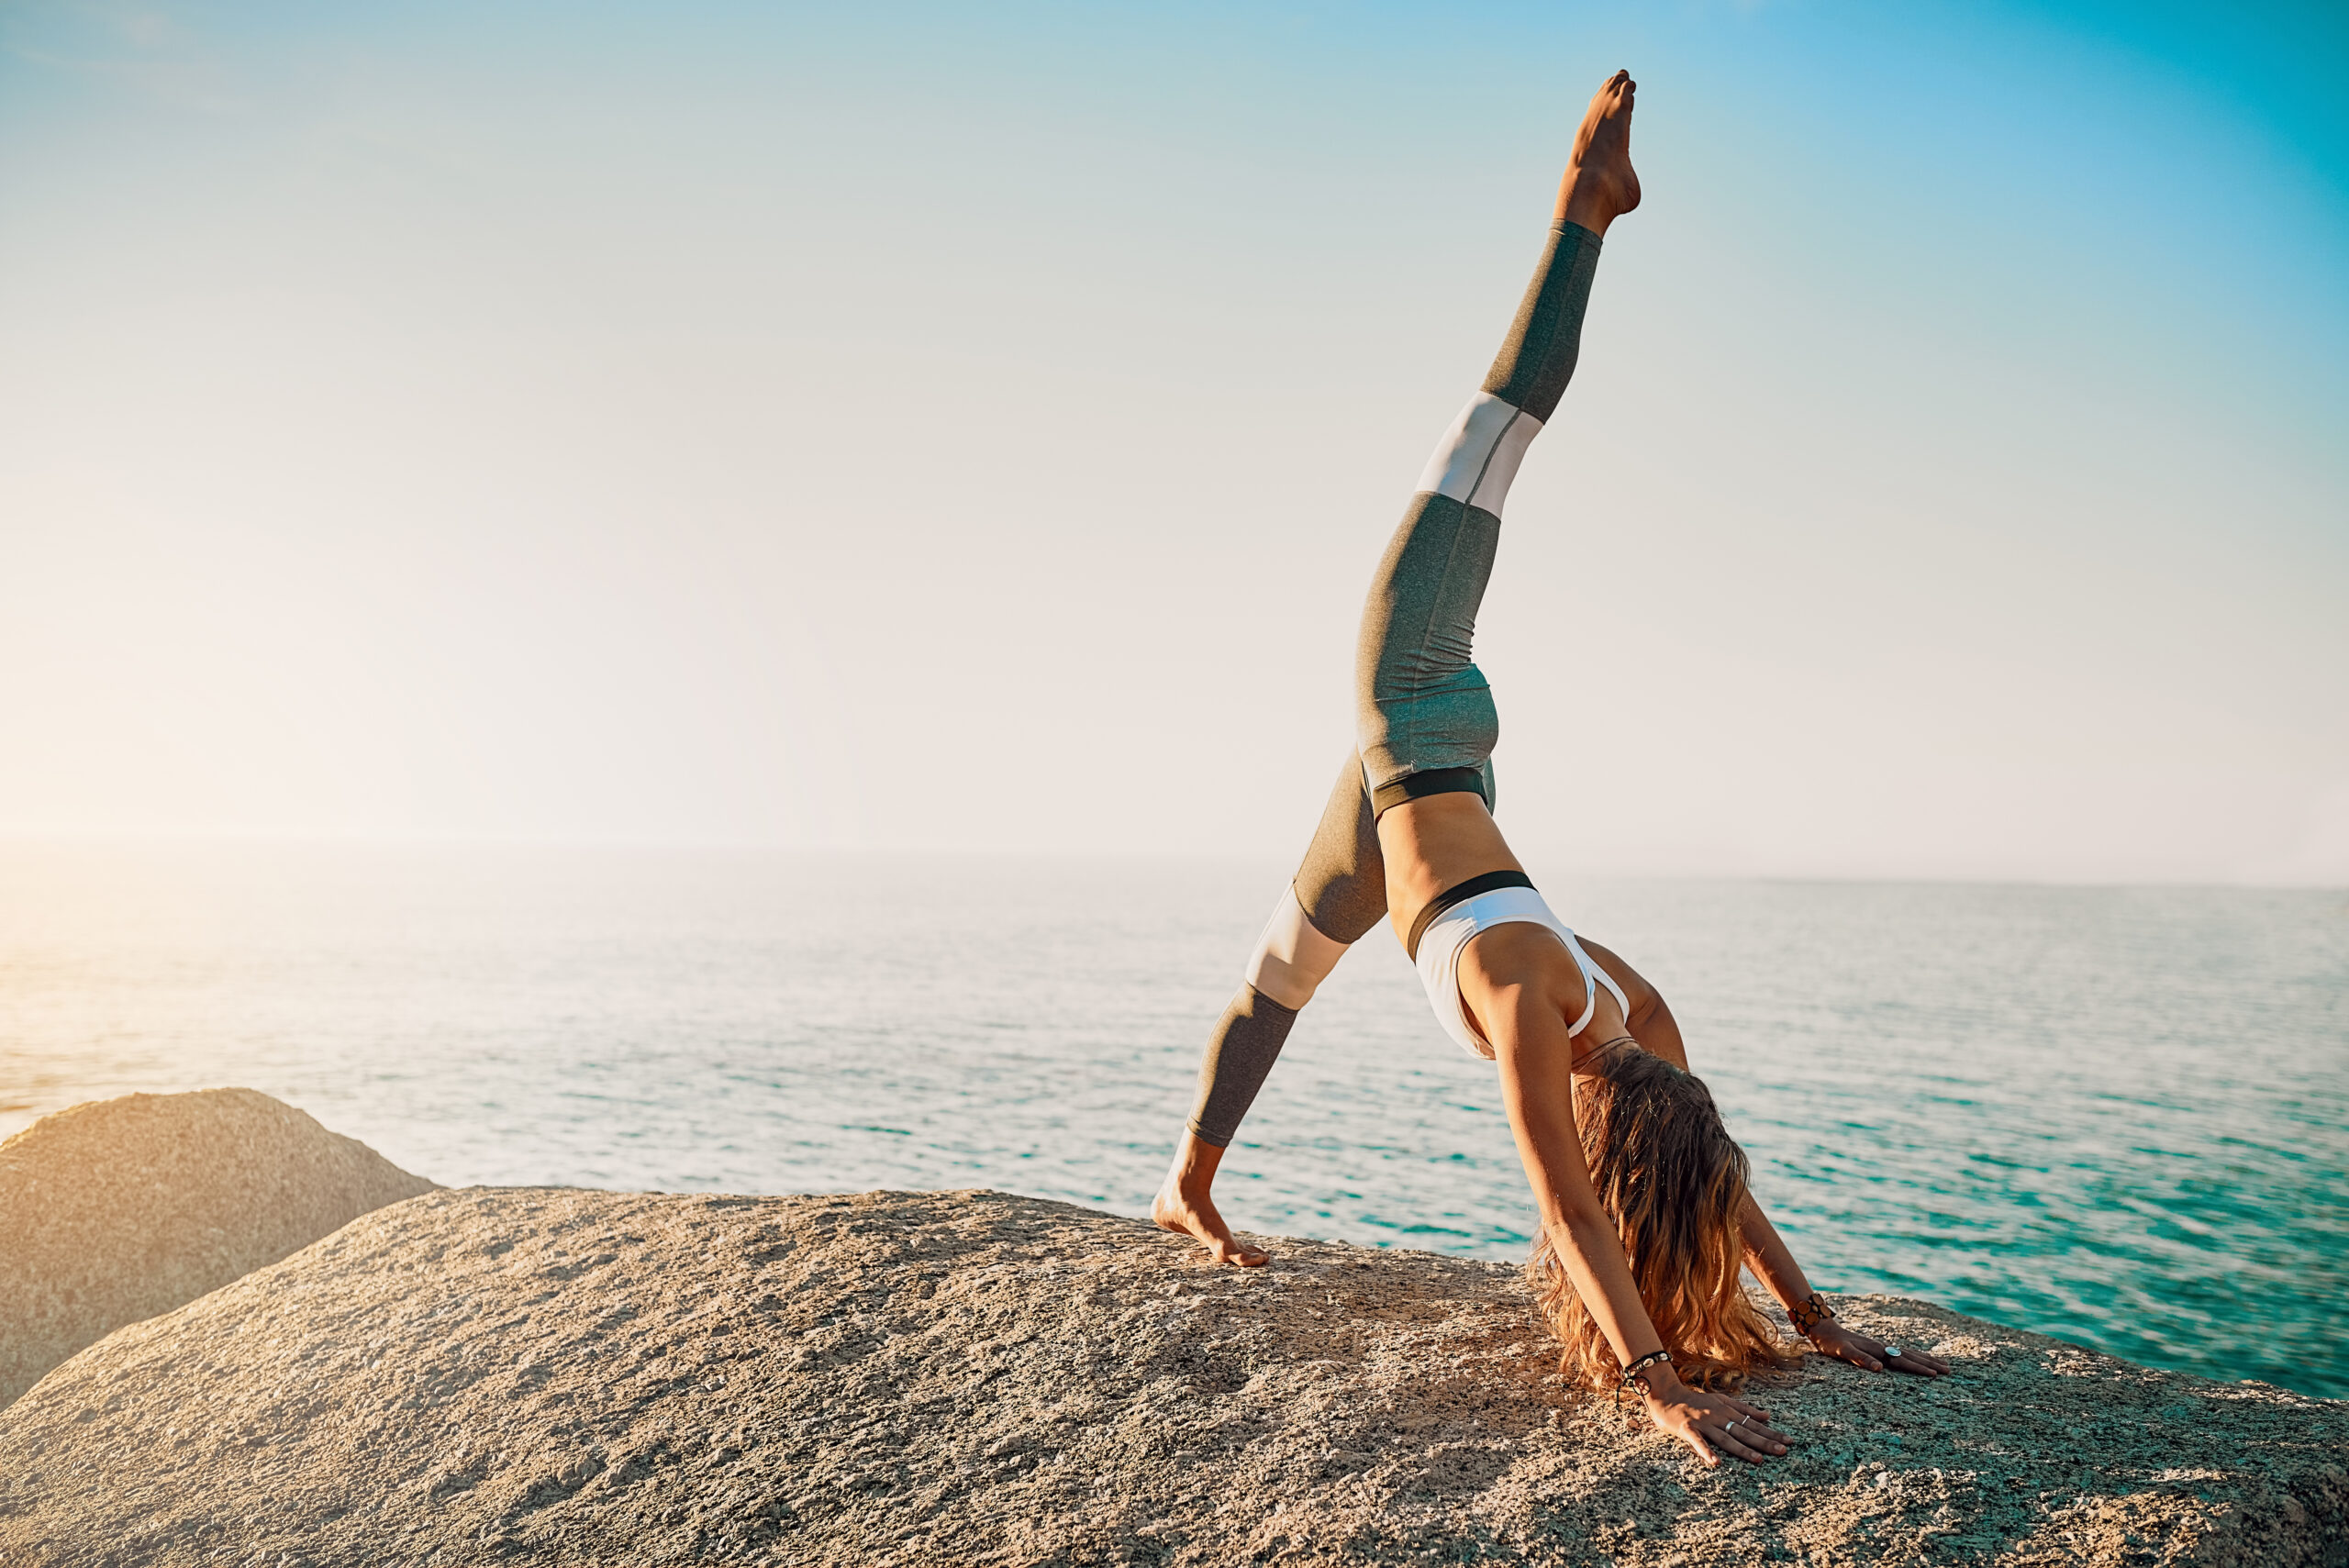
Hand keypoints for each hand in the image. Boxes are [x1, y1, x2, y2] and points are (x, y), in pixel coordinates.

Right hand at [1640, 1374, 1790, 1467]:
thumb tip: (1767, 1415)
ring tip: (1759, 1459)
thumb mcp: (1721, 1400)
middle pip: (1744, 1431)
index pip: (1753, 1423)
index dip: (1771, 1432)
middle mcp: (1718, 1416)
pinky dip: (1707, 1451)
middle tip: (1783, 1451)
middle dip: (1764, 1441)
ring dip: (1742, 1448)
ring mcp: (1703, 1423)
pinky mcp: (1687, 1429)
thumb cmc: (1694, 1400)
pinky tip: (1716, 1462)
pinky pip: (1698, 1442)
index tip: (1789, 1441)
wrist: (1665, 1394)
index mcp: (1727, 1410)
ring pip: (1726, 1438)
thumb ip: (1743, 1409)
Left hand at [1807, 1319, 1950, 1377]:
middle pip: (1911, 1356)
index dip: (1919, 1369)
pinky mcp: (1878, 1347)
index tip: (1935, 1375)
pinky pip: (1901, 1352)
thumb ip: (1861, 1360)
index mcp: (1877, 1351)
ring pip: (1909, 1353)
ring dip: (1926, 1359)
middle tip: (1949, 1370)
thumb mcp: (1843, 1353)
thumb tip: (1880, 1369)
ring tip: (1943, 1363)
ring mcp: (1882, 1346)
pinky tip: (1919, 1358)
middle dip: (1930, 1364)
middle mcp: (1883, 1347)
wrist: (1824, 1329)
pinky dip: (1914, 1355)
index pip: (1903, 1361)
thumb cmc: (1832, 1344)